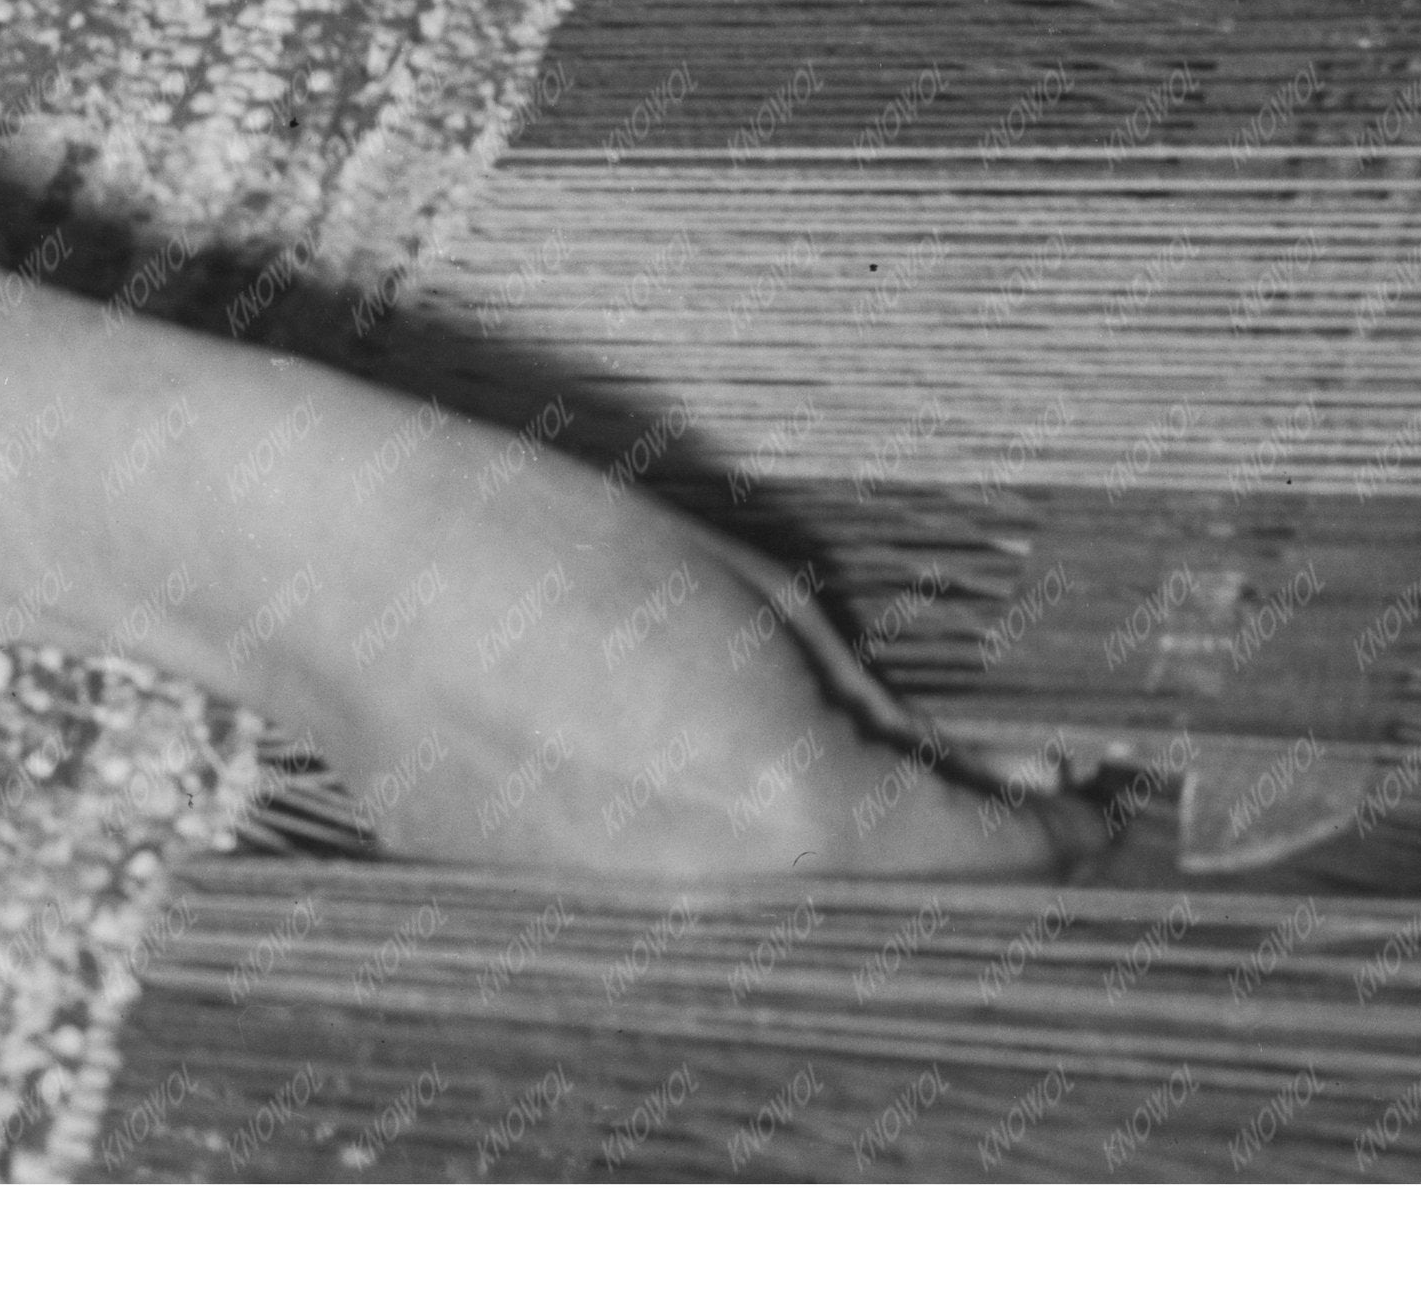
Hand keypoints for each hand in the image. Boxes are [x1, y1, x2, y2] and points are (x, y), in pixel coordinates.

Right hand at [0, 237, 1045, 883]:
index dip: (1058, 827)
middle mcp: (713, 888)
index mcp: (792, 802)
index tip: (1110, 805)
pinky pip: (641, 858)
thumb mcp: (723, 565)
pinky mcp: (516, 881)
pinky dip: (670, 805)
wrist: (310, 550)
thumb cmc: (520, 519)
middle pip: (865, 879)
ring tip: (788, 706)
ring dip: (794, 811)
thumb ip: (830, 664)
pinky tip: (626, 711)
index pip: (974, 850)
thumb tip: (894, 728)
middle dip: (927, 821)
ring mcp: (606, 900)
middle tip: (993, 755)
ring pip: (753, 876)